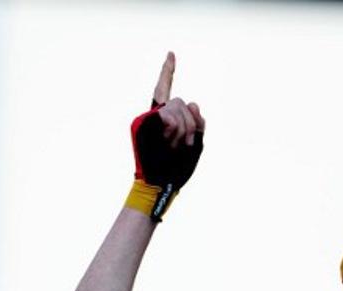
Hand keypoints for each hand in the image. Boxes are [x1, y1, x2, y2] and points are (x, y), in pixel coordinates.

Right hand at [127, 52, 204, 219]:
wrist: (161, 184)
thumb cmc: (177, 169)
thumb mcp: (196, 145)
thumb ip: (197, 122)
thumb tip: (193, 101)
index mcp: (166, 119)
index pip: (167, 90)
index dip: (167, 71)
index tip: (171, 54)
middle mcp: (155, 116)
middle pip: (181, 101)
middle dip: (190, 123)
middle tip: (183, 145)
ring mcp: (148, 119)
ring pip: (178, 107)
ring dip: (184, 130)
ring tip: (175, 147)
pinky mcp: (145, 124)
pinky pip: (170, 116)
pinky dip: (176, 130)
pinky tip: (170, 143)